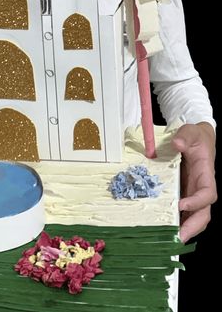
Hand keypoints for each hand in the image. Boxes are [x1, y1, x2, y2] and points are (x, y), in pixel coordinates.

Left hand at [172, 122, 216, 242]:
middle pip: (203, 213)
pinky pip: (183, 211)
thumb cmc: (195, 136)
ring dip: (185, 228)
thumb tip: (177, 143)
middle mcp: (201, 187)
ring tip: (171, 239)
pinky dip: (178, 221)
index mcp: (205, 174)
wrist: (196, 138)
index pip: (207, 194)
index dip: (197, 201)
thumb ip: (185, 136)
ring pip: (195, 216)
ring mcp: (193, 192)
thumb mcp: (191, 131)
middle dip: (193, 226)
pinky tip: (165, 229)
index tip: (182, 204)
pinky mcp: (184, 193)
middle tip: (179, 237)